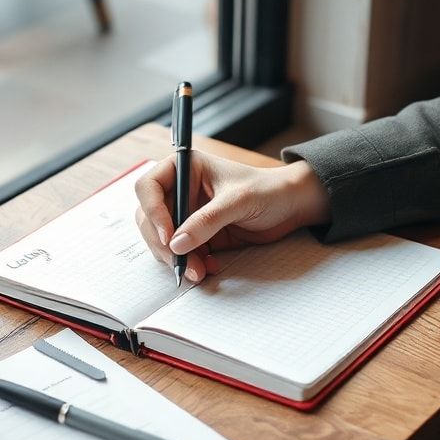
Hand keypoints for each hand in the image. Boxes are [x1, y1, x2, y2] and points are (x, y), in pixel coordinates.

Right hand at [134, 152, 329, 281]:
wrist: (291, 206)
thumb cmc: (267, 190)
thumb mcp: (237, 201)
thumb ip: (207, 221)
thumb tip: (176, 243)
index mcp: (185, 168)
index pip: (148, 187)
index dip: (152, 212)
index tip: (167, 236)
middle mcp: (180, 190)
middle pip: (149, 218)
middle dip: (163, 243)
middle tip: (180, 263)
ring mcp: (187, 214)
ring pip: (162, 240)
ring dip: (177, 258)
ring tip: (199, 271)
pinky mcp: (198, 234)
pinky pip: (182, 253)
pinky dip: (190, 263)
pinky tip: (209, 267)